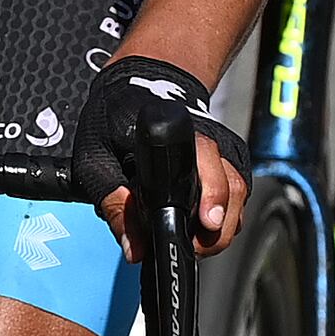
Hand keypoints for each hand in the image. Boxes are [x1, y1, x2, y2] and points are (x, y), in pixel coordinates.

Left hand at [71, 52, 247, 252]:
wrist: (139, 86)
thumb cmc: (113, 120)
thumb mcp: (95, 160)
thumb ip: (115, 204)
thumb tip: (134, 248)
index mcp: (175, 132)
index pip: (204, 163)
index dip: (210, 198)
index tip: (207, 224)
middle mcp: (208, 137)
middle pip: (231, 186)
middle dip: (216, 229)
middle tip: (191, 247)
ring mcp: (223, 147)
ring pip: (239, 194)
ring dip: (221, 226)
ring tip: (194, 240)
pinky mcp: (230, 158)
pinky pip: (237, 194)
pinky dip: (223, 214)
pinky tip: (200, 221)